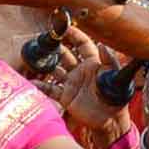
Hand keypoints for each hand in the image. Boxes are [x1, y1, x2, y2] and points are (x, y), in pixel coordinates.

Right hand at [31, 25, 132, 148]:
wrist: (110, 121)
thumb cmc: (116, 98)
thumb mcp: (116, 77)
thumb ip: (110, 61)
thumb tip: (103, 46)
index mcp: (93, 63)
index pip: (83, 44)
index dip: (74, 35)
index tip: (64, 27)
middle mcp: (80, 71)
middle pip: (65, 54)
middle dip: (55, 46)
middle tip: (44, 39)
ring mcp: (71, 83)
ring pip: (55, 69)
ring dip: (46, 64)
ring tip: (35, 57)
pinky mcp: (65, 96)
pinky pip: (50, 88)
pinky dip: (41, 85)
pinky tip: (32, 81)